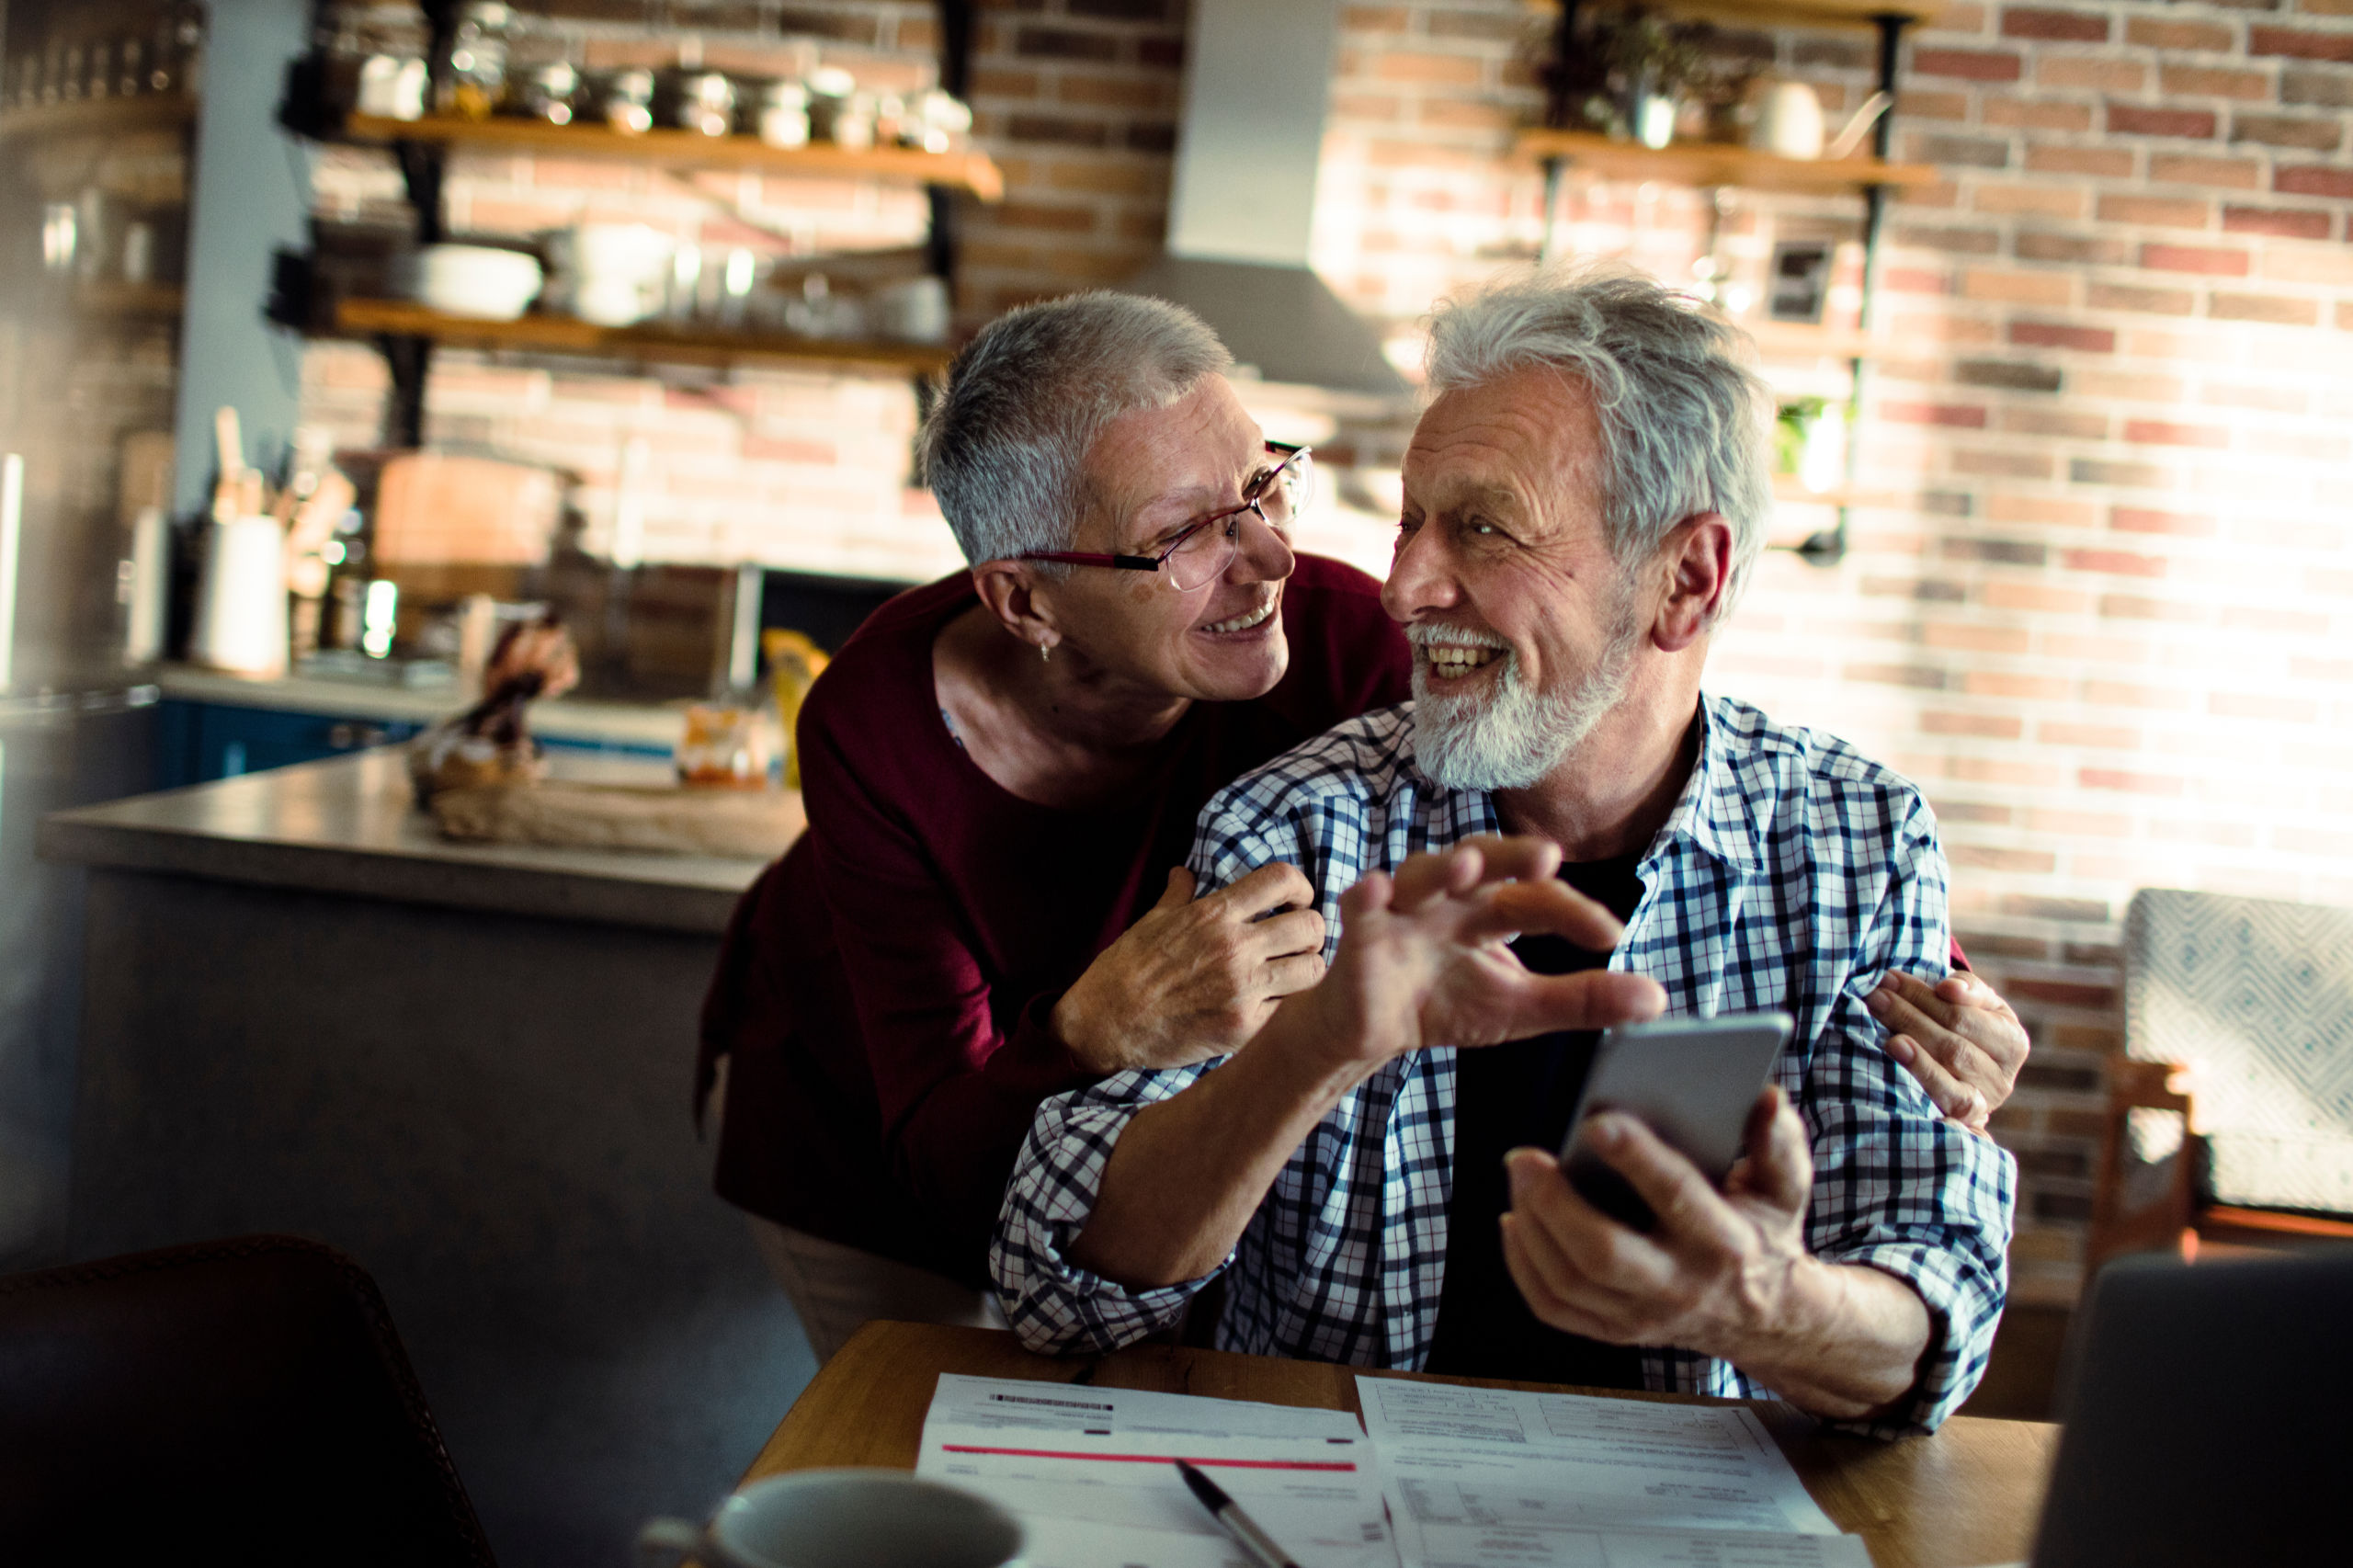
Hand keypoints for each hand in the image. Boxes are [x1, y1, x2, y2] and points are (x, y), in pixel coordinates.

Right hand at [1052, 863, 1328, 1074]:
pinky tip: (1273, 1008)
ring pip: (1314, 970)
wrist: (1106, 1022)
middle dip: (1311, 932)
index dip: (1301, 887)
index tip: (1296, 900)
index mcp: (1215, 914)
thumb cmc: (1126, 969)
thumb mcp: (1151, 921)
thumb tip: (1185, 872)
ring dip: (1308, 971)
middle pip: (1310, 925)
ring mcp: (1242, 989)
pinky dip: (1288, 1009)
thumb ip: (1178, 895)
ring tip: (1292, 977)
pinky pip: (1291, 1011)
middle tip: (1299, 944)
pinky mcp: (1243, 1028)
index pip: (1282, 879)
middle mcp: (1235, 947)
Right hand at [1300, 837, 1665, 1076]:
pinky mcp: (1361, 932)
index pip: (1538, 897)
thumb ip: (1583, 999)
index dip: (1575, 912)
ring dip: (1441, 867)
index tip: (1613, 935)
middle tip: (1546, 857)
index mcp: (1491, 909)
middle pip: (1482, 862)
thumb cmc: (1446, 1003)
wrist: (1371, 1029)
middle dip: (1511, 854)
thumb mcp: (1521, 1008)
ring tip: (1463, 866)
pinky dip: (1367, 894)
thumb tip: (1657, 999)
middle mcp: (1451, 897)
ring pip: (1421, 873)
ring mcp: (1403, 910)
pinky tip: (1375, 890)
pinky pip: (1360, 903)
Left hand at [1499, 1086, 1812, 1359]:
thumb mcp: (1786, 1188)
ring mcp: (1642, 1316)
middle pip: (1604, 1254)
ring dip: (1532, 1227)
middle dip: (1555, 1204)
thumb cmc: (1764, 1233)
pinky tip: (1514, 1220)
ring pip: (1568, 1281)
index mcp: (1725, 1243)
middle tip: (1525, 1157)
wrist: (1764, 1316)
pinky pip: (1553, 1307)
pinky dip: (1523, 1264)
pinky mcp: (1613, 1330)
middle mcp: (1680, 1286)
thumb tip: (1765, 1096)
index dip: (1636, 1158)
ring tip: (1519, 1175)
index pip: (1676, 1197)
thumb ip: (1778, 1142)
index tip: (1595, 1120)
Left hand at [1865, 970, 2028, 1131]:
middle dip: (1909, 1015)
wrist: (1967, 1077)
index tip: (1890, 978)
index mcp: (2013, 1041)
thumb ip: (1968, 989)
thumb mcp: (1978, 1005)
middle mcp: (2003, 1076)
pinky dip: (1924, 1078)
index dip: (1924, 997)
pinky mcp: (1965, 1119)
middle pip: (1952, 1043)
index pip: (1963, 1015)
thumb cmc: (1968, 1028)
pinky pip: (1947, 1102)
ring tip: (1881, 1023)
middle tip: (1875, 996)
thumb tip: (1948, 988)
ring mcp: (1985, 1102)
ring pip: (1947, 1069)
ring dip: (1910, 1047)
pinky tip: (1897, 1053)